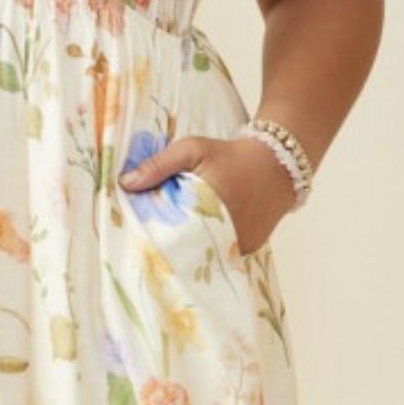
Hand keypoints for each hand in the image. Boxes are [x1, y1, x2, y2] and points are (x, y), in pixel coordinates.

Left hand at [118, 133, 297, 255]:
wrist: (278, 164)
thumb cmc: (231, 155)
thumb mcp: (192, 149)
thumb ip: (158, 165)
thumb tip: (125, 183)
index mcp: (207, 209)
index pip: (170, 233)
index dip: (151, 235)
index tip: (134, 235)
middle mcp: (225, 234)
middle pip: (184, 249)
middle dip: (166, 245)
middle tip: (145, 244)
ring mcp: (239, 245)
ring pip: (202, 255)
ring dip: (186, 249)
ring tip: (166, 244)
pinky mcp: (247, 249)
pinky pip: (220, 254)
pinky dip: (206, 249)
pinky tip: (192, 241)